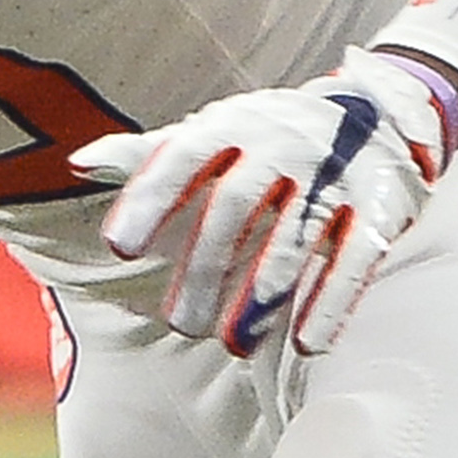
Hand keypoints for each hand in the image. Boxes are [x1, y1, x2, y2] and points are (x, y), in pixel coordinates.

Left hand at [76, 47, 457, 358]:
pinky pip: (357, 255)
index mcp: (230, 126)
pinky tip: (308, 344)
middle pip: (235, 204)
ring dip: (264, 292)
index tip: (118, 246)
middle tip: (180, 325)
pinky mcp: (379, 203)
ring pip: (296, 235)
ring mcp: (333, 172)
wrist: (379, 112)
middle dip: (205, 266)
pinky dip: (333, 299)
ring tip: (233, 346)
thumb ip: (148, 157)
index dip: (150, 199)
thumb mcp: (210, 136)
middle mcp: (280, 143)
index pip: (182, 158)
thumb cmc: (265, 141)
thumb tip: (78, 163)